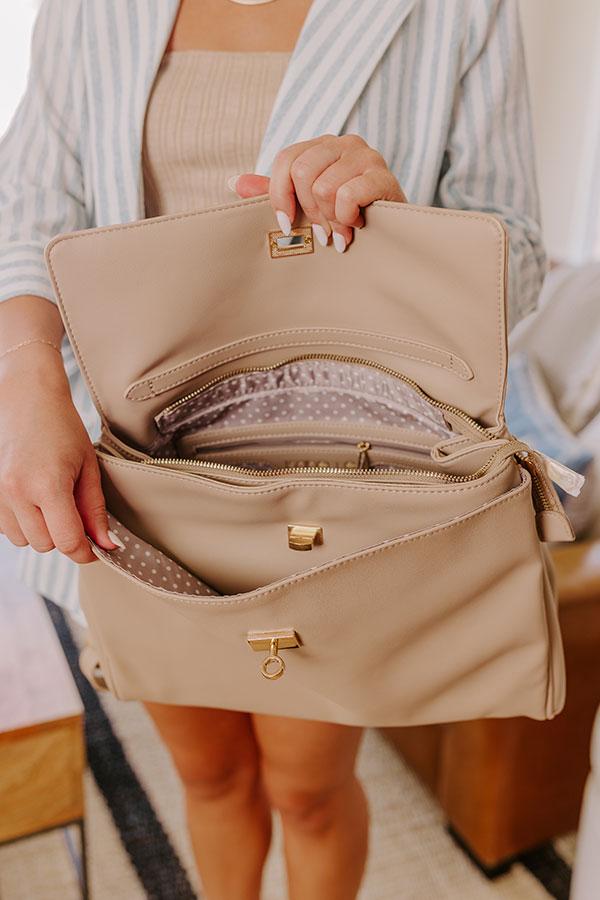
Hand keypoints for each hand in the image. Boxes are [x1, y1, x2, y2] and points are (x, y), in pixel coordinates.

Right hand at [0, 345, 117, 562]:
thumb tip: (107, 546)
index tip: (96, 550)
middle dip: (63, 534)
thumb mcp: (88, 467)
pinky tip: (30, 496)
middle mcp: (15, 493)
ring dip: (40, 529)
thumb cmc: (61, 428)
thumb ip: (95, 510)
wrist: (26, 398)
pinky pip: (6, 528)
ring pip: (24, 540)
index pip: (68, 542)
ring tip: (49, 497)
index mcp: (46, 485)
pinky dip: (21, 521)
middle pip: (45, 545)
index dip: (86, 552)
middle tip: (72, 507)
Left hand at [231, 133, 405, 251]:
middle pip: (302, 172)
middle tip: (321, 233)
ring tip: (340, 233)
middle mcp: (343, 143)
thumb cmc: (345, 220)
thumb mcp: (306, 206)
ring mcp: (366, 155)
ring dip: (330, 221)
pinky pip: (348, 196)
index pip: (286, 160)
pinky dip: (347, 219)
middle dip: (308, 212)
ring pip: (323, 187)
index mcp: (320, 147)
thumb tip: (235, 183)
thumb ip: (274, 193)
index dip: (279, 196)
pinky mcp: (383, 175)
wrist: (391, 235)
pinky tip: (356, 226)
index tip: (285, 225)